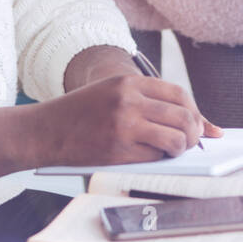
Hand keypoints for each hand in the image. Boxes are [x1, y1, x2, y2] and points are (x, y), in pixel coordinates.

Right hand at [32, 74, 223, 165]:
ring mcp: (124, 125)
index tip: (198, 123)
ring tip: (176, 150)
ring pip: (176, 138)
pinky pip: (156, 156)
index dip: (195, 111)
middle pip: (183, 116)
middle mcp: (129, 101)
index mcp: (128, 82)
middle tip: (193, 141)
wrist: (44, 130)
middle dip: (195, 132)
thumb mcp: (113, 93)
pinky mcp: (118, 149)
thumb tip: (193, 121)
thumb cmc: (81, 113)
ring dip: (182, 147)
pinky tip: (154, 156)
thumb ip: (148, 102)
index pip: (179, 94)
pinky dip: (161, 158)